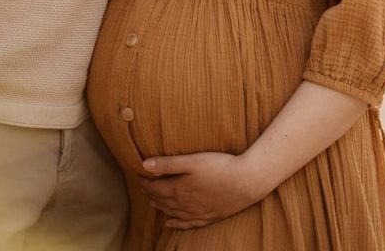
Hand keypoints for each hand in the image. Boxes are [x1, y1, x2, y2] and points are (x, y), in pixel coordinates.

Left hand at [138, 151, 262, 230]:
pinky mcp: (208, 217)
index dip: (145, 182)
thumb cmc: (220, 167)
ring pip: (172, 213)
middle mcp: (185, 204)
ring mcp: (197, 213)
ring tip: (152, 201)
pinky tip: (169, 223)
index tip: (138, 175)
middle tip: (144, 186)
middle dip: (150, 194)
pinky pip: (186, 224)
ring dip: (160, 207)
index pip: (155, 188)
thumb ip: (168, 163)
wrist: (246, 182)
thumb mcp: (193, 160)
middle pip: (162, 201)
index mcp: (179, 189)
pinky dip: (175, 223)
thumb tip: (144, 165)